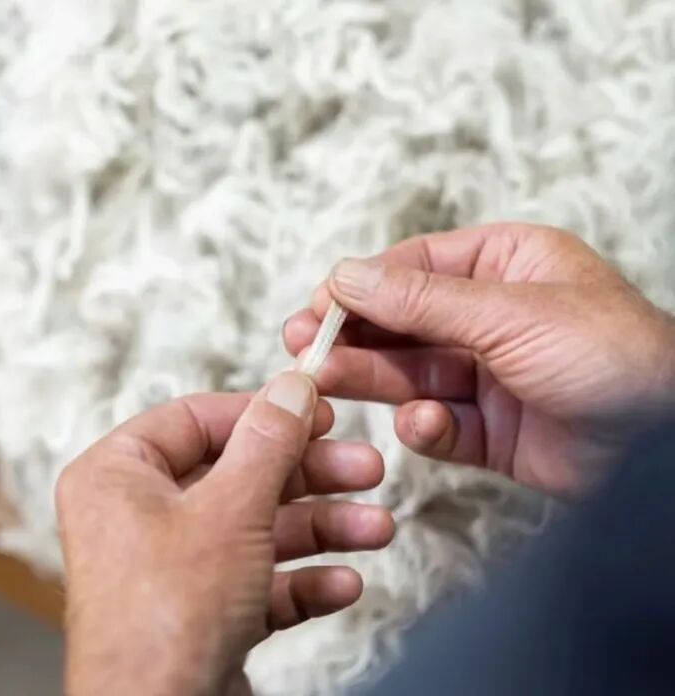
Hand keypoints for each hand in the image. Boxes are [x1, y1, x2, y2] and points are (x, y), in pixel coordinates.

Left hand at [56, 372, 394, 695]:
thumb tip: (293, 385)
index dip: (263, 412)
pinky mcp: (200, 612)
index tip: (320, 411)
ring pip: (257, 530)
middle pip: (239, 475)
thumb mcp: (231, 508)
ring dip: (321, 530)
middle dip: (310, 477)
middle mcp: (139, 517)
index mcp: (118, 475)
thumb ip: (268, 441)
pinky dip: (301, 582)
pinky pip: (256, 582)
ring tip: (377, 529)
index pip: (197, 420)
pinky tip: (344, 584)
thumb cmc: (167, 616)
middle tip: (368, 469)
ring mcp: (171, 567)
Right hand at [284, 223, 674, 495]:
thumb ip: (420, 300)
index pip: (414, 267)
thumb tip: (347, 275)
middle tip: (304, 347)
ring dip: (372, 379)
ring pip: (411, 374)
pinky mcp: (492, 430)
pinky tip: (424, 425)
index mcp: (505, 266)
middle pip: (403, 322)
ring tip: (326, 383)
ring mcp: (491, 375)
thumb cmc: (613, 358)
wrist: (666, 449)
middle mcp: (492, 317)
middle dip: (354, 335)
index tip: (318, 306)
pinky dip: (425, 427)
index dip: (361, 286)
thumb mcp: (509, 314)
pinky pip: (439, 424)